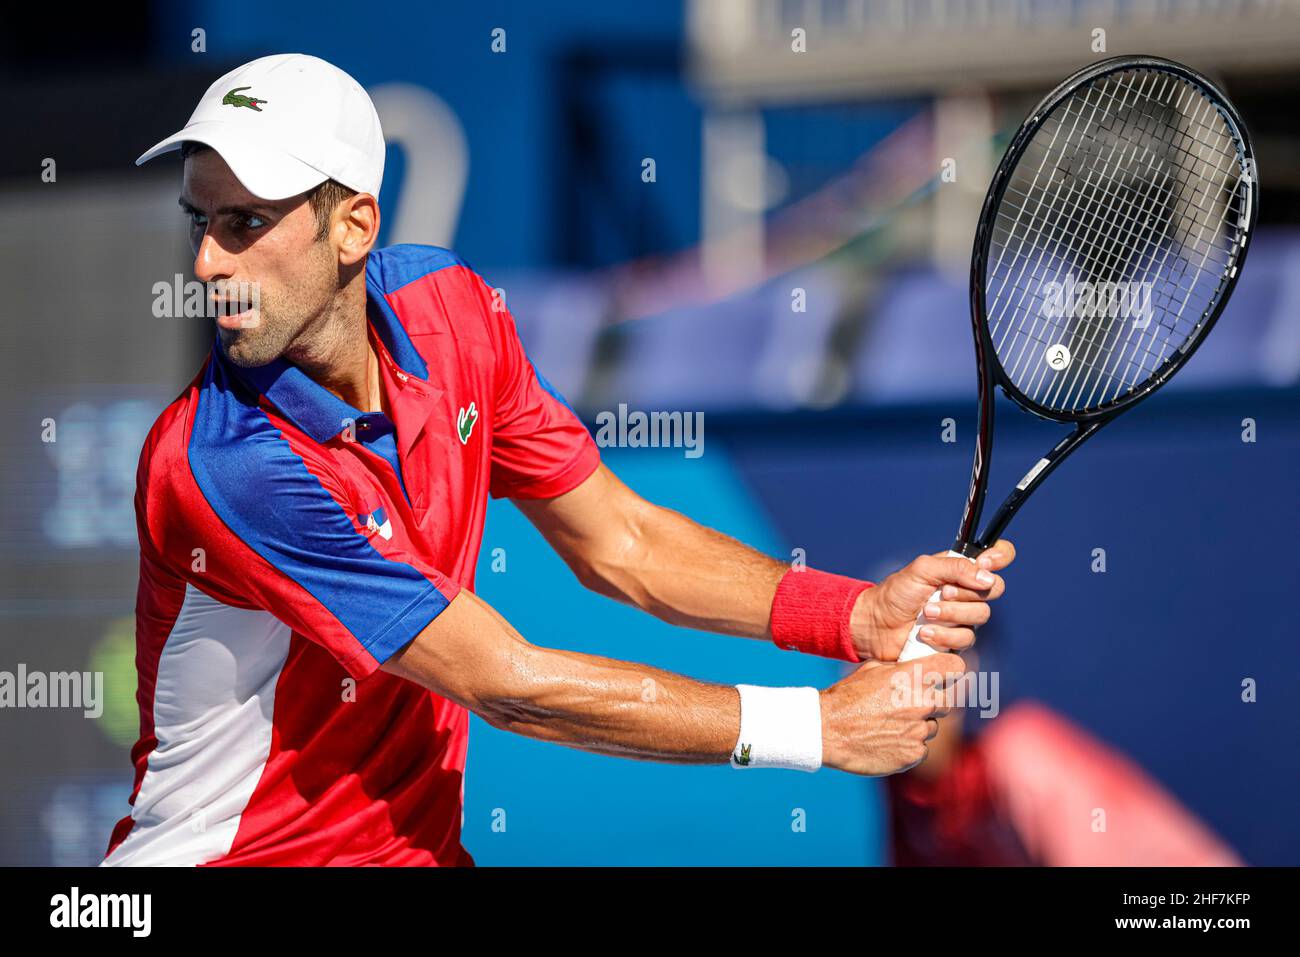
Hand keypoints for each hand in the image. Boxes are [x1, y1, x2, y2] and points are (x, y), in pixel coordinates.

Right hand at [820, 655, 963, 774]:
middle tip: (906, 707)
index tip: (946, 677)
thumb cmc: (847, 697)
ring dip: (917, 726)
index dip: (952, 672)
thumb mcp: (872, 670)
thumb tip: (918, 668)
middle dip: (932, 704)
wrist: (826, 730)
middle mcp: (922, 702)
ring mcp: (919, 730)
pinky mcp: (913, 754)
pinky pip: (920, 748)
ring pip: (931, 727)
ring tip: (888, 726)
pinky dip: (908, 746)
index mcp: (912, 676)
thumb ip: (901, 669)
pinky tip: (886, 741)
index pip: (955, 667)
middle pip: (947, 702)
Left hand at [849, 540, 1015, 661]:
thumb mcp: (922, 570)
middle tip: (943, 592)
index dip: (999, 557)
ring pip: (981, 615)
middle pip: (994, 589)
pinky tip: (924, 633)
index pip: (996, 556)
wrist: (876, 625)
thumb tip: (987, 578)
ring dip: (951, 614)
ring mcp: (962, 616)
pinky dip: (943, 635)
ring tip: (925, 613)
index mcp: (960, 569)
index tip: (986, 563)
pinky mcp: (955, 640)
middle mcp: (966, 591)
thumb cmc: (895, 593)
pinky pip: (966, 639)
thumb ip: (955, 567)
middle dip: (966, 592)